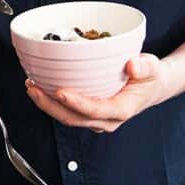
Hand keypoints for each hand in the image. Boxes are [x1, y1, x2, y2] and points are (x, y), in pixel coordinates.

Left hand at [25, 54, 178, 132]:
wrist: (152, 86)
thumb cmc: (150, 77)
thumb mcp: (153, 67)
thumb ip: (145, 66)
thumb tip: (132, 64)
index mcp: (121, 109)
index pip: (96, 110)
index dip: (76, 103)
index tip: (60, 91)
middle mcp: (106, 119)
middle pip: (74, 118)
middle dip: (50, 105)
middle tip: (34, 88)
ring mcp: (96, 118)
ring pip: (67, 117)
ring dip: (47, 104)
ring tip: (32, 86)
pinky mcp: (89, 113)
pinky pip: (68, 111)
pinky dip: (52, 101)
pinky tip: (42, 87)